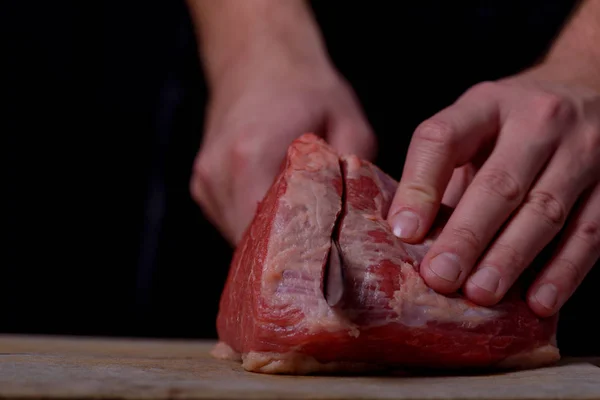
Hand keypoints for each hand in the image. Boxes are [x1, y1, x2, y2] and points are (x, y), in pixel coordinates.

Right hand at [190, 47, 375, 244]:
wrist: (258, 57)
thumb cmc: (306, 88)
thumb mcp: (348, 123)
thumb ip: (356, 175)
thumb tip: (364, 223)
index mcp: (254, 157)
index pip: (271, 235)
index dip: (302, 258)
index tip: (329, 269)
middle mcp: (221, 173)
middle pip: (252, 242)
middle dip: (288, 256)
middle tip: (321, 263)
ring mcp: (206, 180)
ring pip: (238, 236)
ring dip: (270, 241)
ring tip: (301, 236)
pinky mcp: (202, 184)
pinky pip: (230, 220)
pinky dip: (255, 224)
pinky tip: (279, 212)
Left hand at [387, 74, 599, 316]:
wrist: (592, 86)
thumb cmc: (513, 124)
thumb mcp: (475, 126)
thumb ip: (444, 172)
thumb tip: (407, 237)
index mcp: (486, 104)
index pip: (443, 138)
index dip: (420, 186)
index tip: (403, 232)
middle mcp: (538, 120)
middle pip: (499, 183)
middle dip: (467, 236)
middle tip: (440, 277)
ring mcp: (584, 149)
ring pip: (545, 211)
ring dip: (510, 258)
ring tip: (480, 294)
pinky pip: (590, 232)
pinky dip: (563, 271)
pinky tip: (538, 302)